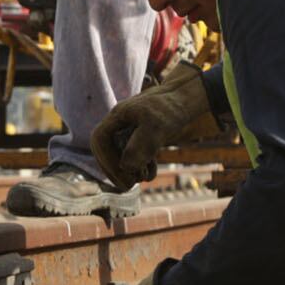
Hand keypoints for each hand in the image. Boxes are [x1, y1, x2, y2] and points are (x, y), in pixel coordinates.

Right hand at [91, 63, 222, 189]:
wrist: (184, 99)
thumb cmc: (169, 109)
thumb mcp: (157, 126)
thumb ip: (140, 146)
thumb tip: (125, 168)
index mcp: (117, 116)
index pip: (100, 139)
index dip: (106, 159)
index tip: (121, 172)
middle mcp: (118, 123)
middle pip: (105, 150)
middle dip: (114, 170)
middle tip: (128, 185)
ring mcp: (127, 130)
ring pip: (117, 155)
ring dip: (127, 171)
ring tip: (143, 177)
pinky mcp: (137, 136)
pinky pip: (131, 155)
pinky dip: (138, 166)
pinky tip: (150, 173)